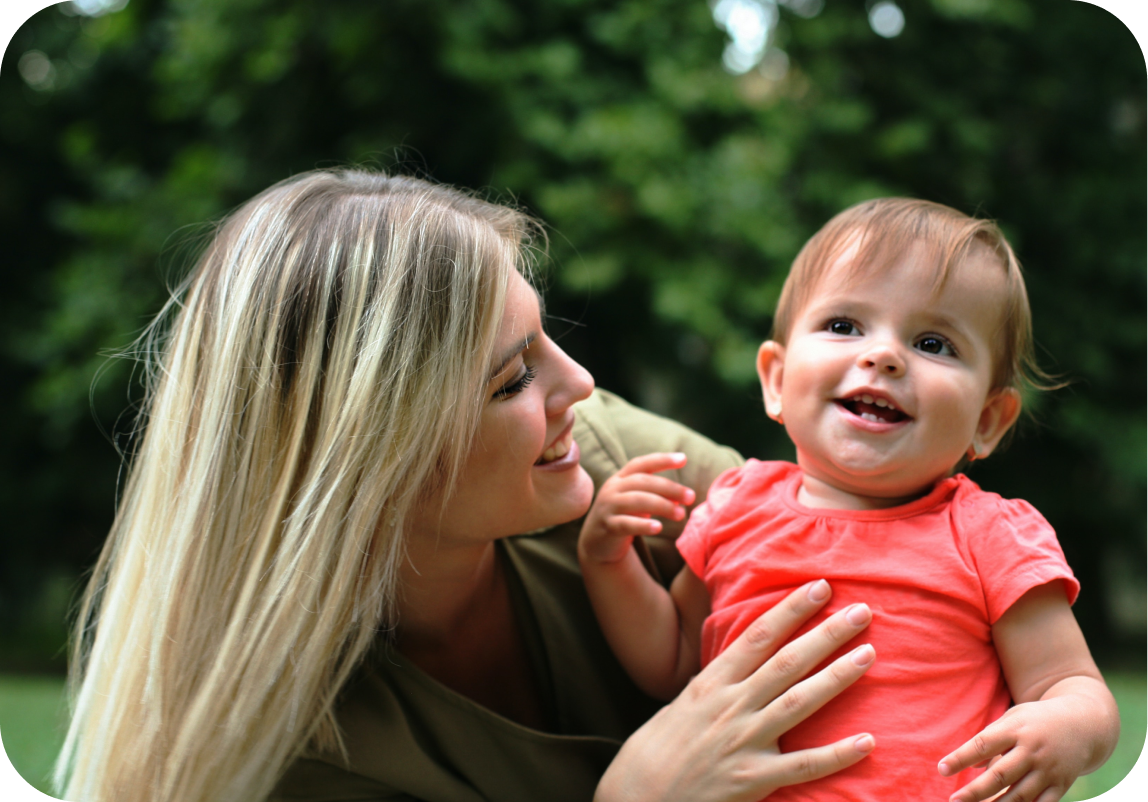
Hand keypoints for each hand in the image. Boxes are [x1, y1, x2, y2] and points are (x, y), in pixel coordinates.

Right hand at [579, 453, 696, 564]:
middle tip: (691, 497)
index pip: (641, 464)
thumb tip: (682, 498)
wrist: (597, 543)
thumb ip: (657, 496)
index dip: (661, 460)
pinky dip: (643, 525)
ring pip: (637, 501)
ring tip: (681, 514)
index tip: (683, 459)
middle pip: (643, 482)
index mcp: (620, 478)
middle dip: (669, 488)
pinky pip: (626, 524)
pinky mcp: (607, 527)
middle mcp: (612, 489)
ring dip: (662, 505)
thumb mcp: (638, 502)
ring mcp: (608, 507)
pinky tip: (659, 528)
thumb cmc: (624, 516)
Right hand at [595, 580, 876, 801]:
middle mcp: (730, 706)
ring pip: (798, 702)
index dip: (790, 610)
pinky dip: (837, 754)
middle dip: (825, 633)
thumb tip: (747, 659)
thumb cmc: (659, 748)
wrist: (637, 796)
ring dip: (836, 677)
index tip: (820, 587)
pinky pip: (804, 766)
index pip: (758, 637)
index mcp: (712, 683)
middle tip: (861, 611)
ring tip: (869, 654)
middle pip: (786, 662)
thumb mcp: (686, 702)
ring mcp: (743, 742)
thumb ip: (719, 682)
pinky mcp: (752, 780)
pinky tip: (868, 741)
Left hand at [939, 691, 1103, 801]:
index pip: (982, 744)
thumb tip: (972, 766)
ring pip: (1019, 796)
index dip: (961, 758)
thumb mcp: (1012, 719)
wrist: (1084, 724)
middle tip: (953, 800)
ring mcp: (1049, 769)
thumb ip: (991, 740)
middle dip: (974, 791)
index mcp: (1016, 729)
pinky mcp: (1061, 785)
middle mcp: (1033, 750)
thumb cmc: (1035, 721)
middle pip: (999, 775)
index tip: (941, 769)